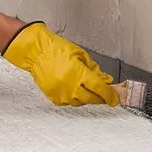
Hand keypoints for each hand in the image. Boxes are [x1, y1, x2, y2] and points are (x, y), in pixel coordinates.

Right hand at [2, 21, 118, 106]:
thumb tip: (106, 79)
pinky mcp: (54, 97)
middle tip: (104, 93)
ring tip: (86, 87)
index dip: (110, 95)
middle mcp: (71, 86)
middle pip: (92, 98)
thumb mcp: (80, 55)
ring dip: (87, 97)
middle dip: (100, 97)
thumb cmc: (56, 49)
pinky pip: (69, 102)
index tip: (115, 98)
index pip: (100, 89)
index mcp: (79, 73)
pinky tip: (73, 89)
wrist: (37, 52)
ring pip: (81, 102)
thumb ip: (94, 69)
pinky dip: (74, 97)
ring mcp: (62, 93)